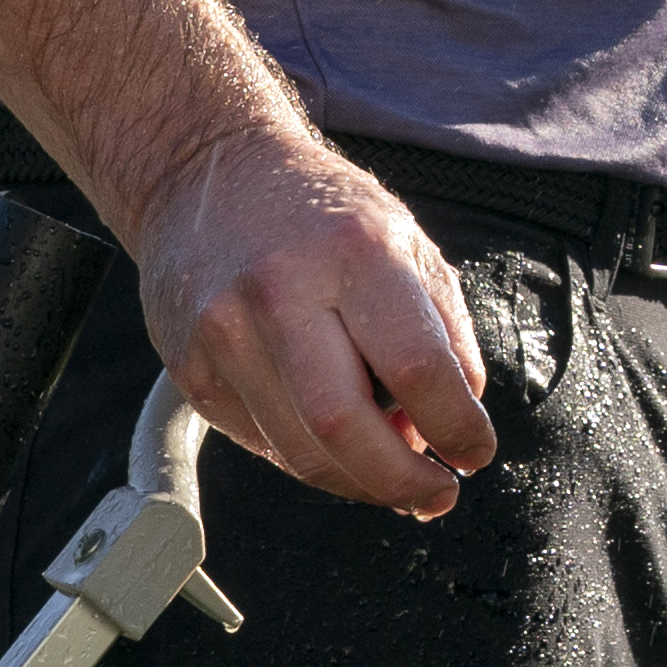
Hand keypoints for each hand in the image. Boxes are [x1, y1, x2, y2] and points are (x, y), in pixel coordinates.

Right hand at [126, 121, 495, 517]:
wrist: (206, 172)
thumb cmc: (319, 211)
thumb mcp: (405, 242)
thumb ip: (443, 333)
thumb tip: (456, 425)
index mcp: (353, 251)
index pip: (416, 367)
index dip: (458, 427)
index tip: (476, 452)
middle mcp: (280, 291)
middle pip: (343, 429)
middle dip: (402, 482)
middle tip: (437, 494)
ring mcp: (223, 334)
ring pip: (299, 453)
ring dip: (360, 481)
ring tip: (392, 469)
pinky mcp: (189, 369)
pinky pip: (262, 443)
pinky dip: (310, 457)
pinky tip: (334, 439)